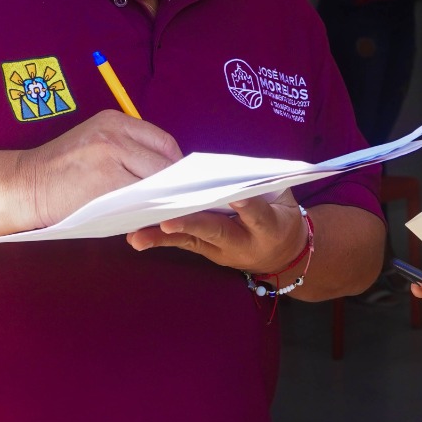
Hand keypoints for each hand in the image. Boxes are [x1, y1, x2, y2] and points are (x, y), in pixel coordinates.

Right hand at [13, 110, 181, 229]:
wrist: (23, 185)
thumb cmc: (62, 171)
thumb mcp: (96, 145)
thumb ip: (129, 151)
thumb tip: (168, 175)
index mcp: (115, 121)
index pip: (163, 142)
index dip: (174, 166)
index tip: (177, 183)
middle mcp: (114, 134)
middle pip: (164, 163)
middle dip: (172, 185)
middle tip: (172, 202)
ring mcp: (110, 157)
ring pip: (154, 183)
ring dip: (161, 199)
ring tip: (158, 210)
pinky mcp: (105, 183)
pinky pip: (139, 200)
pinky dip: (145, 210)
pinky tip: (143, 217)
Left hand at [126, 190, 306, 274]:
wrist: (283, 254)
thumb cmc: (281, 215)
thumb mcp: (285, 199)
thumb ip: (264, 185)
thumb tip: (238, 167)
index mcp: (271, 228)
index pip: (259, 216)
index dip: (249, 206)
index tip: (237, 194)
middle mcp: (244, 244)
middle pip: (217, 231)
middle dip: (193, 224)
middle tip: (169, 221)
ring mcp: (222, 251)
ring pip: (192, 240)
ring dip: (165, 237)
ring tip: (139, 235)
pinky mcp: (206, 251)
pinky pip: (182, 243)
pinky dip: (159, 239)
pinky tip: (136, 238)